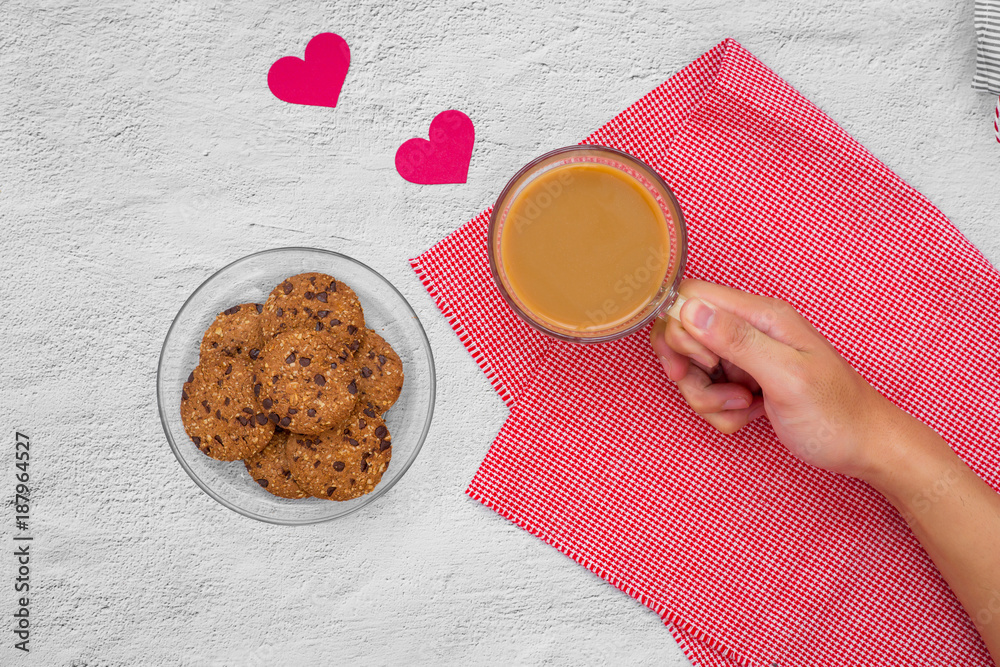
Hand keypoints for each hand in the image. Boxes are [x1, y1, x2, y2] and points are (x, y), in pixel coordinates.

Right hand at [649, 279, 902, 479]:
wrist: (864, 447)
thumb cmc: (835, 413)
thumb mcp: (786, 376)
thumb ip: (737, 340)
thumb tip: (689, 309)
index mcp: (760, 315)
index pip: (690, 297)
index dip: (681, 330)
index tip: (701, 362)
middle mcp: (749, 329)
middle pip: (682, 335)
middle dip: (689, 371)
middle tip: (721, 391)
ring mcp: (744, 356)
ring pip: (691, 369)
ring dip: (707, 397)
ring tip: (745, 406)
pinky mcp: (742, 381)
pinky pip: (708, 392)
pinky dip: (721, 411)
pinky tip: (751, 416)